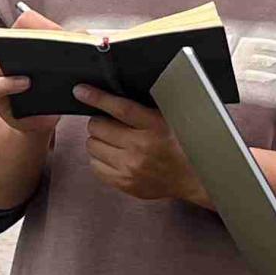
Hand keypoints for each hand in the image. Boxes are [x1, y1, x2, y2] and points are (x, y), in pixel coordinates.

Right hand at [0, 7, 64, 140]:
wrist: (41, 121)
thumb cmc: (54, 90)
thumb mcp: (65, 71)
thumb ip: (72, 51)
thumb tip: (85, 36)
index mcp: (25, 43)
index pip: (27, 21)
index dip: (42, 23)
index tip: (61, 32)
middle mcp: (9, 54)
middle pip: (11, 37)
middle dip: (31, 39)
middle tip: (50, 44)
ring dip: (19, 61)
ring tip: (39, 64)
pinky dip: (11, 83)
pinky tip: (26, 84)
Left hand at [77, 85, 206, 204]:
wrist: (194, 176)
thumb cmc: (183, 142)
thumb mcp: (169, 118)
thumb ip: (145, 108)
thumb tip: (114, 98)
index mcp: (154, 126)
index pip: (119, 108)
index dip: (97, 97)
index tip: (81, 91)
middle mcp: (140, 147)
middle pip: (99, 127)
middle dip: (99, 120)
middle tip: (108, 121)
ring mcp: (130, 168)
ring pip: (93, 146)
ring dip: (98, 139)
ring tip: (112, 139)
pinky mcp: (125, 183)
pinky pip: (95, 166)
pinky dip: (99, 157)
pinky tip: (112, 154)